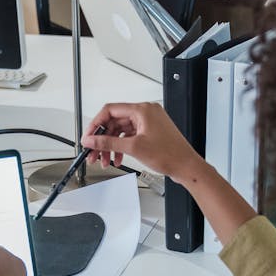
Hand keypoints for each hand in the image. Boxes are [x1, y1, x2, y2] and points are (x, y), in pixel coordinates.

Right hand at [81, 102, 203, 180]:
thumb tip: (92, 139)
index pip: (110, 110)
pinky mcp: (150, 133)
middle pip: (114, 122)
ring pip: (121, 131)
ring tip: (105, 159)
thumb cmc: (170, 154)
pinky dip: (121, 147)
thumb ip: (108, 142)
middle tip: (94, 152)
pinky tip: (118, 158)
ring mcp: (148, 123)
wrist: (186, 166)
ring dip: (111, 145)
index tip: (88, 136)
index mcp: (142, 110)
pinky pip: (130, 136)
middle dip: (103, 139)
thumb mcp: (133, 148)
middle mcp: (145, 113)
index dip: (96, 124)